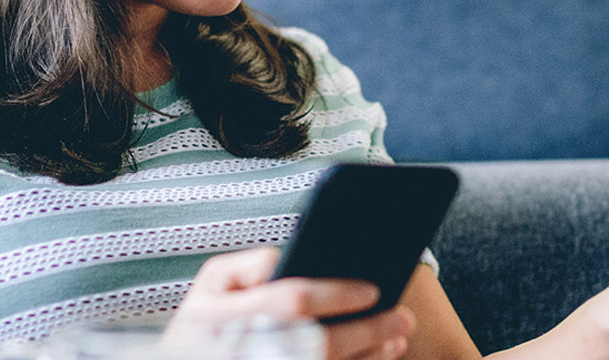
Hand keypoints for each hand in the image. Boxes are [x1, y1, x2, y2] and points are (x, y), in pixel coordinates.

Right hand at [172, 247, 415, 359]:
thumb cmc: (205, 319)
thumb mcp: (212, 283)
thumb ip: (249, 266)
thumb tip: (291, 258)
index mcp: (227, 314)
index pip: (293, 300)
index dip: (337, 294)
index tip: (373, 289)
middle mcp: (246, 349)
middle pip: (319, 345)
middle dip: (367, 331)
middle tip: (403, 318)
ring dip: (370, 357)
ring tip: (398, 337)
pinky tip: (379, 357)